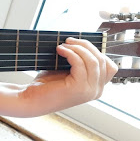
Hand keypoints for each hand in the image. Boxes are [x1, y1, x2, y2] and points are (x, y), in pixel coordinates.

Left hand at [0, 37, 117, 117]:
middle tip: (69, 41)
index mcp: (96, 88)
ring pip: (93, 61)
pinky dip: (71, 53)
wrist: (30, 99)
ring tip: (63, 45)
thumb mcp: (67, 71)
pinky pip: (80, 63)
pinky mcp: (78, 88)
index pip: (109, 66)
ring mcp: (89, 90)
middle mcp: (97, 91)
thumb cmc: (46, 85)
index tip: (78, 44)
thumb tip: (83, 43)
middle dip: (86, 46)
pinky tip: (60, 50)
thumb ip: (80, 62)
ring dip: (78, 48)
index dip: (95, 51)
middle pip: (102, 60)